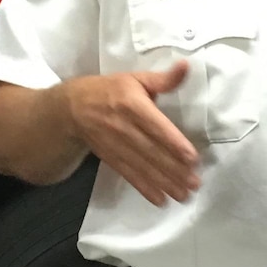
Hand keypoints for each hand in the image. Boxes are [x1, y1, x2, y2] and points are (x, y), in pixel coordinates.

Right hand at [63, 61, 199, 205]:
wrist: (72, 107)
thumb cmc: (110, 90)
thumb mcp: (134, 79)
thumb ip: (162, 79)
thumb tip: (186, 66)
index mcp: (131, 104)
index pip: (155, 126)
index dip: (173, 142)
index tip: (192, 158)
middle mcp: (123, 126)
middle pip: (151, 151)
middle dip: (173, 170)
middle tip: (194, 183)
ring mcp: (115, 145)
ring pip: (142, 166)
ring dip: (163, 182)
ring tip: (183, 195)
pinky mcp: (110, 158)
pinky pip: (128, 174)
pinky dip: (144, 188)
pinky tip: (160, 200)